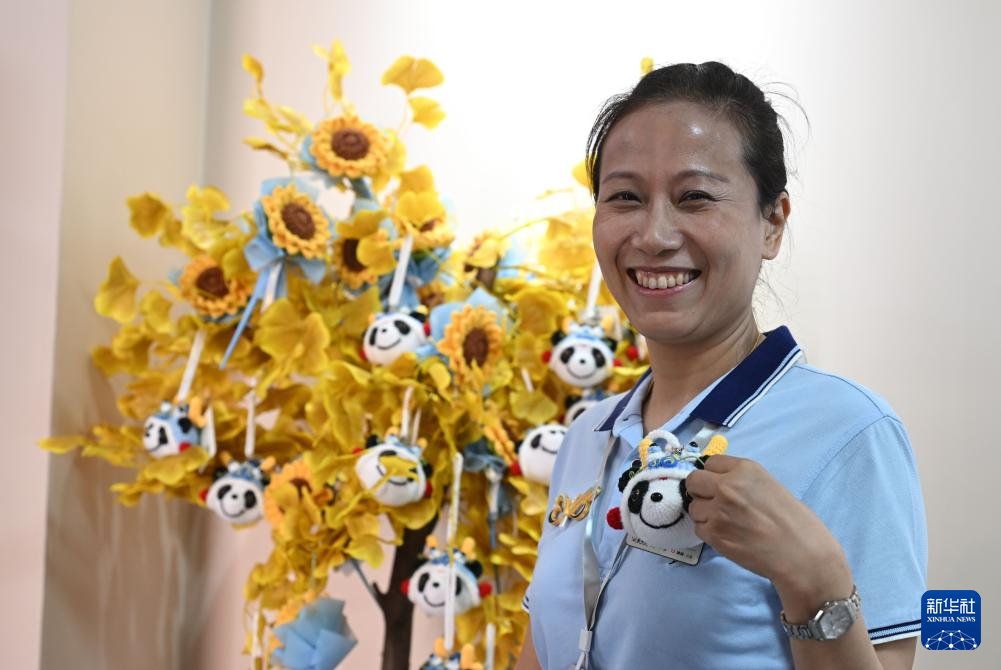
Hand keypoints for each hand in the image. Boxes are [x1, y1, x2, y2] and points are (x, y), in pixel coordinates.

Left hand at [684, 454, 852, 611]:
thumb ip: (742, 481)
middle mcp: (727, 485)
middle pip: (694, 481)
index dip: (714, 475)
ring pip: (694, 507)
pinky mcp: (714, 534)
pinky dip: (709, 533)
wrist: (802, 555)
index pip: (710, 462)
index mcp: (745, 469)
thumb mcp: (769, 486)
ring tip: (728, 524)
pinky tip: (729, 536)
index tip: (719, 484)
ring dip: (705, 515)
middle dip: (701, 491)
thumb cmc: (795, 522)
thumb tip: (718, 482)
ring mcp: (718, 510)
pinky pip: (699, 528)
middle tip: (715, 503)